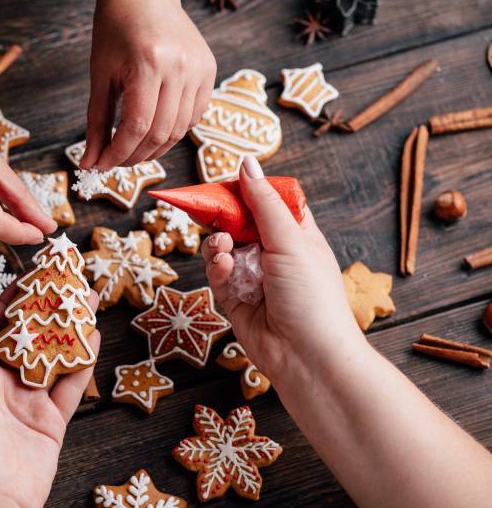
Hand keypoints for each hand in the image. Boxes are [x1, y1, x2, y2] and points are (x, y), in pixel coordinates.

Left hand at [0, 286, 100, 507]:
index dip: (10, 300)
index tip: (27, 274)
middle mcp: (4, 384)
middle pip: (30, 335)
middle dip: (46, 307)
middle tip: (65, 279)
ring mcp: (30, 401)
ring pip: (54, 354)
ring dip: (69, 327)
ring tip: (87, 298)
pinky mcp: (52, 421)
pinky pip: (71, 384)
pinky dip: (83, 360)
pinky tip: (92, 335)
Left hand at [81, 0, 215, 168]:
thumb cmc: (117, 29)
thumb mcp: (100, 74)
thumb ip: (96, 121)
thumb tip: (90, 161)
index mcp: (149, 63)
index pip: (137, 126)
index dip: (118, 153)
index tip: (102, 165)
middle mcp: (180, 67)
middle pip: (161, 134)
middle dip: (135, 156)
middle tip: (116, 161)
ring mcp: (200, 69)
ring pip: (179, 130)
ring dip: (155, 148)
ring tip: (133, 149)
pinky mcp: (210, 70)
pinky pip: (194, 116)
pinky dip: (173, 131)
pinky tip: (155, 129)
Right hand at [201, 157, 364, 380]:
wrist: (307, 357)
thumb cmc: (312, 297)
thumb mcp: (291, 241)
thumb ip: (263, 203)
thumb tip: (247, 163)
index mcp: (297, 234)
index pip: (269, 201)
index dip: (248, 190)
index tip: (225, 182)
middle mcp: (274, 253)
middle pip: (240, 222)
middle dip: (224, 217)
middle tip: (207, 209)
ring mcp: (253, 277)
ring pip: (222, 247)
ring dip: (218, 244)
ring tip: (223, 249)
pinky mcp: (235, 299)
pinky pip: (217, 275)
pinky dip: (217, 269)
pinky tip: (223, 268)